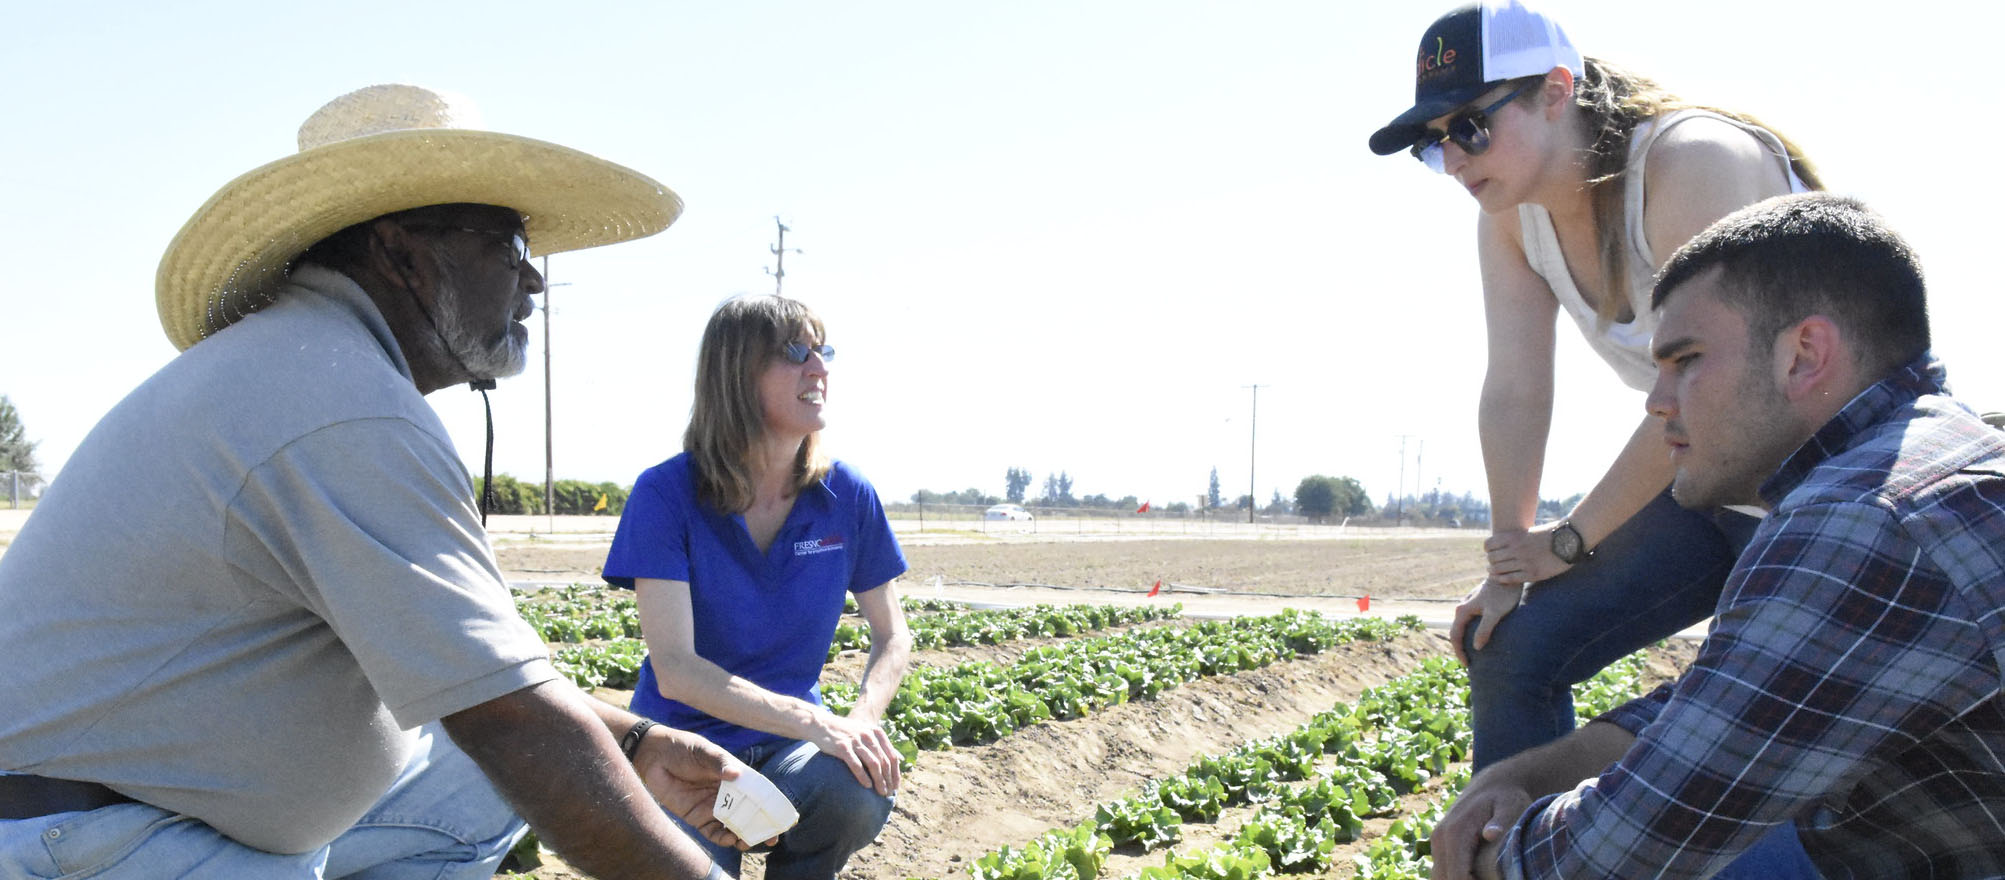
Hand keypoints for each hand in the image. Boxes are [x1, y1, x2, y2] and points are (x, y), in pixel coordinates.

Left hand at [632, 725, 771, 849]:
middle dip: (760, 827)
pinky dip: (723, 838)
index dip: (770, 807)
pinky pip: (713, 832)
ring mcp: (713, 806)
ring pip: (733, 826)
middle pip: (749, 814)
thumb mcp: (703, 751)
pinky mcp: (697, 817)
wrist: (653, 757)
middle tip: (771, 839)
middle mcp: (727, 793)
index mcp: (735, 776)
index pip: (758, 794)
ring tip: (748, 842)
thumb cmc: (683, 748)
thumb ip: (719, 763)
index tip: (782, 819)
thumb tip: (735, 774)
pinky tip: (729, 839)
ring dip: (743, 836)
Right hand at [808, 710, 900, 795]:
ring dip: (879, 781)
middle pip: (884, 762)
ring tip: (881, 792)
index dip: (896, 773)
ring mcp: (856, 740)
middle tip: (888, 794)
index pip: (892, 756)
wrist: (822, 724)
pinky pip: (856, 765)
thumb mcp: (866, 732)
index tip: (896, 787)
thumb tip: (900, 759)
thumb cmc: (847, 732)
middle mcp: (868, 735)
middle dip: (889, 780)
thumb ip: (881, 744)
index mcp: (877, 732)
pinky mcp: (843, 747)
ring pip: (873, 764)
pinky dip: (863, 777)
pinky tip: (867, 786)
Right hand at [1430, 766, 1531, 879]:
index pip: (1457, 876)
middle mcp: (1440, 838)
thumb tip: (1491, 834)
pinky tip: (1477, 875)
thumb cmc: (1506, 797)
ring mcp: (1437, 842)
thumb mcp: (1510, 806)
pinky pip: (1442, 871)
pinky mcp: (1440, 845)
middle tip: (1491, 879)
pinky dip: (1456, 877)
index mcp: (1455, 833)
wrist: (1493, 784)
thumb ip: (1501, 821)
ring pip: (1439, 877)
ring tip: (1485, 876)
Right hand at [1449, 578, 1523, 665]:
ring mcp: (1469, 603)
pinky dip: (1472, 630)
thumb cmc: (1503, 594)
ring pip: (1463, 625)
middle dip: (1460, 647)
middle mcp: (1462, 606)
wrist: (1508, 574)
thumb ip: (1484, 630)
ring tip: (1474, 651)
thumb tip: (1476, 647)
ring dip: (1466, 639)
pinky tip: (1481, 634)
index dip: (1459, 652)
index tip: (1468, 664)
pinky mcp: (1477, 602)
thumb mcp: (1495, 613)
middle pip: (1456, 631)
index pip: (1455, 636)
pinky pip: (1470, 620)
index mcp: (1462, 611)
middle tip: (1469, 661)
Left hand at [1483, 524, 1572, 584]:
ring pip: (1498, 570)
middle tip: (1492, 563)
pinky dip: (1502, 579)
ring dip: (1493, 571)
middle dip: (1491, 561)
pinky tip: (1500, 578)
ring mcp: (1525, 563)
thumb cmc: (1549, 535)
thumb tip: (1500, 546)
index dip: (1488, 549)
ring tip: (1493, 571)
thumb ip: (1514, 539)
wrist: (1569, 541)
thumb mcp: (1528, 532)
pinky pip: (1510, 579)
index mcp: (1515, 537)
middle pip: (1492, 558)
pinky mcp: (1533, 574)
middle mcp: (1517, 549)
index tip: (1490, 551)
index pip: (1489, 544)